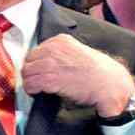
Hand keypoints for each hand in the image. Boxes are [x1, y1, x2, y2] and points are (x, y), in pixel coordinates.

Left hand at [20, 34, 134, 118]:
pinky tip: (39, 93)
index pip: (37, 50)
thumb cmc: (97, 73)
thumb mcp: (78, 53)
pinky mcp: (50, 78)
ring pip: (27, 72)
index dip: (37, 63)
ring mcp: (51, 63)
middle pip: (29, 60)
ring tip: (39, 88)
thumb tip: (46, 64)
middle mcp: (53, 49)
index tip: (40, 71)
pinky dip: (32, 90)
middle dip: (32, 72)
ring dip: (31, 82)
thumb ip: (61, 54)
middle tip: (38, 82)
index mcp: (60, 40)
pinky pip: (30, 84)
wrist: (108, 84)